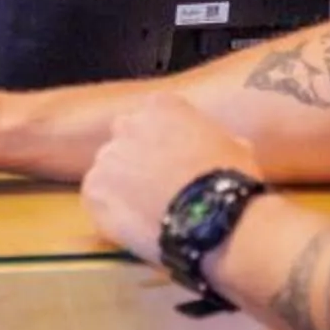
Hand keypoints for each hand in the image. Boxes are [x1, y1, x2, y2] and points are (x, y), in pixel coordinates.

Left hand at [80, 94, 261, 264]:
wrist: (212, 218)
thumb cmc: (230, 182)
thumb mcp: (236, 147)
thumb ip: (216, 139)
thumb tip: (226, 145)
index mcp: (162, 106)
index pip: (153, 116)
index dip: (162, 141)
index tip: (173, 160)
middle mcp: (128, 124)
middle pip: (124, 137)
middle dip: (136, 157)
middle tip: (156, 185)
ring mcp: (107, 156)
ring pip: (109, 168)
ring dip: (122, 185)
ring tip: (147, 211)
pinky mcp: (93, 189)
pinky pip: (96, 197)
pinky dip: (109, 210)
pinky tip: (133, 224)